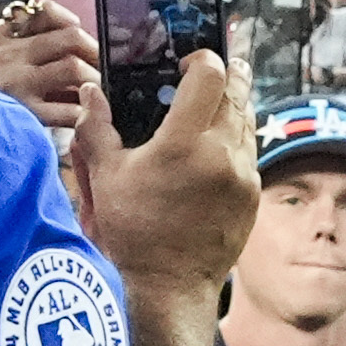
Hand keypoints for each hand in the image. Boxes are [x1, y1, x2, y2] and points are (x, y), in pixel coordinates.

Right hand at [0, 0, 97, 141]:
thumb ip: (16, 34)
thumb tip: (63, 26)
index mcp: (0, 34)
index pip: (45, 11)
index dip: (70, 19)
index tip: (78, 29)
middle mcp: (9, 53)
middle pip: (69, 38)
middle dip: (93, 50)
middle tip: (100, 62)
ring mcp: (17, 83)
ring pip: (73, 68)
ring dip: (93, 78)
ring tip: (96, 88)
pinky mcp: (24, 113)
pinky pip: (67, 109)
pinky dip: (82, 111)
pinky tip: (83, 113)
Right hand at [71, 38, 258, 303]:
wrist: (171, 287)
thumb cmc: (135, 233)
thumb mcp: (106, 178)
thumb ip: (96, 128)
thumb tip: (92, 91)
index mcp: (185, 142)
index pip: (211, 75)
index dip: (202, 58)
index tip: (187, 62)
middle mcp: (222, 153)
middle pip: (238, 91)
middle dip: (225, 74)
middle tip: (209, 69)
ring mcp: (244, 175)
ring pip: (248, 120)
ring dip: (232, 106)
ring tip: (211, 105)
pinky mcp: (253, 195)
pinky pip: (250, 152)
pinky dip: (236, 140)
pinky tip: (215, 146)